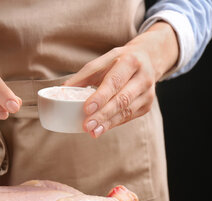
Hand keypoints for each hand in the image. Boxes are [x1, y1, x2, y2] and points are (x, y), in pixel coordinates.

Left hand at [64, 22, 178, 137]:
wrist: (149, 59)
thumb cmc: (120, 61)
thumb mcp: (103, 61)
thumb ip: (84, 76)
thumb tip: (62, 90)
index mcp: (130, 62)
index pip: (114, 82)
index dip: (100, 96)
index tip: (86, 108)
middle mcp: (142, 77)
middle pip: (122, 99)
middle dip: (103, 114)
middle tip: (87, 125)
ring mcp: (147, 93)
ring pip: (126, 111)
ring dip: (108, 123)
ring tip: (92, 131)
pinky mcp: (147, 105)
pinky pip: (128, 117)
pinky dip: (113, 124)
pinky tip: (101, 129)